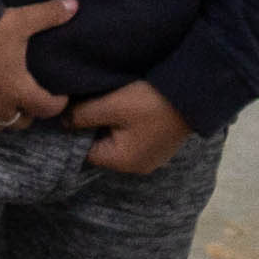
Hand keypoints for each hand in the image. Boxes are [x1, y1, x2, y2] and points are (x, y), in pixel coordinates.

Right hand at [0, 0, 79, 133]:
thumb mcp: (21, 20)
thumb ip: (49, 15)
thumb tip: (74, 4)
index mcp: (19, 90)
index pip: (46, 108)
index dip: (57, 103)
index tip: (60, 95)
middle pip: (19, 122)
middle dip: (27, 113)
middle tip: (30, 98)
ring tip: (2, 106)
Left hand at [66, 83, 195, 175]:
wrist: (194, 92)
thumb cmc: (150, 101)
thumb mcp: (111, 105)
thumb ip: (82, 116)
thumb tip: (64, 122)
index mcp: (123, 162)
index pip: (85, 151)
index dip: (77, 130)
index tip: (74, 110)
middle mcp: (138, 166)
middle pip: (102, 147)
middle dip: (95, 126)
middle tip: (92, 103)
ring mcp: (152, 157)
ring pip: (118, 141)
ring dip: (112, 124)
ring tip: (111, 103)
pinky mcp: (161, 145)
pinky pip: (135, 137)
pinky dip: (128, 124)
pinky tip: (130, 107)